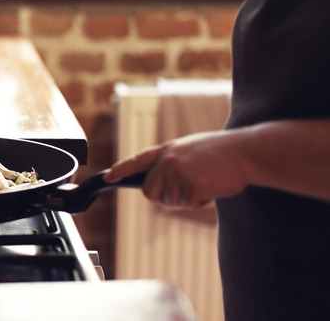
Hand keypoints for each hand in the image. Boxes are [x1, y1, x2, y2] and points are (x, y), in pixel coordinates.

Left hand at [103, 130, 252, 207]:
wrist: (247, 152)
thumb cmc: (224, 153)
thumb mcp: (192, 150)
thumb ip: (173, 163)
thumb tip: (160, 185)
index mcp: (168, 149)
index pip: (138, 160)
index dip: (121, 170)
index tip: (108, 178)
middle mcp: (168, 160)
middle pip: (150, 191)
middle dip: (165, 197)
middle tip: (188, 190)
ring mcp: (178, 172)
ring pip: (171, 201)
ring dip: (188, 199)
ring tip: (206, 181)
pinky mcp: (190, 185)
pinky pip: (189, 204)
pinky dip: (202, 202)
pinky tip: (213, 187)